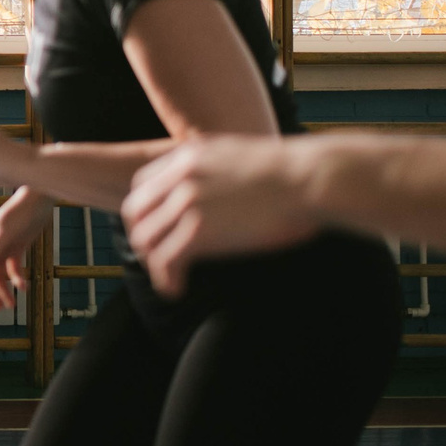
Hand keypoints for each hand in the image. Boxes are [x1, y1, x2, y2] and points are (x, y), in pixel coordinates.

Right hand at [0, 186, 53, 310]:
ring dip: (6, 289)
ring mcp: (5, 248)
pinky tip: (23, 286)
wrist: (38, 200)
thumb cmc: (19, 213)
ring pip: (1, 274)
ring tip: (12, 303)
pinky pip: (14, 268)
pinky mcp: (17, 248)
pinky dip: (18, 278)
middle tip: (1, 308)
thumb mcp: (5, 234)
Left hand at [120, 133, 316, 296]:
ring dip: (153, 263)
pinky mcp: (200, 232)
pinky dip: (166, 279)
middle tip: (157, 259)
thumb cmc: (294, 172)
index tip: (159, 230)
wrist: (310, 178)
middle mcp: (181, 176)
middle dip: (142, 238)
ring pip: (145, 238)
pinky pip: (166, 261)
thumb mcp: (243, 155)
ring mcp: (188, 203)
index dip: (146, 211)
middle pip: (135, 211)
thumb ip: (221, 168)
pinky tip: (177, 290)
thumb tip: (227, 187)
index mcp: (190, 155)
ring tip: (169, 278)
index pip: (142, 184)